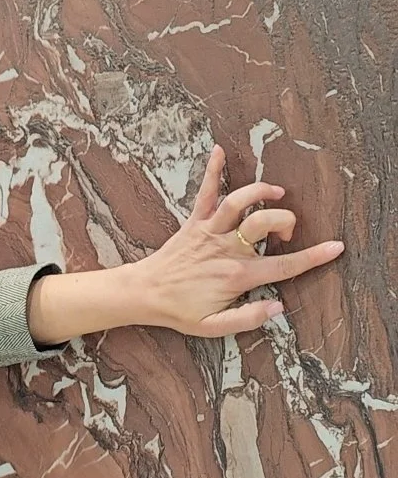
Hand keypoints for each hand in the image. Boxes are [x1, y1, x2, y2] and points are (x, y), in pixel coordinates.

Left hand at [129, 143, 344, 337]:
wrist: (143, 294)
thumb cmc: (179, 311)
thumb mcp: (214, 326)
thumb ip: (248, 318)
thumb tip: (278, 307)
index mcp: (236, 276)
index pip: (283, 265)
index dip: (313, 256)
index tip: (335, 247)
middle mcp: (225, 249)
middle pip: (264, 223)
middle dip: (285, 221)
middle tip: (287, 232)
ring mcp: (209, 231)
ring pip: (239, 202)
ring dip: (261, 192)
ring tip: (277, 192)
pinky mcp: (194, 222)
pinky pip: (205, 193)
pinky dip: (213, 170)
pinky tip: (219, 151)